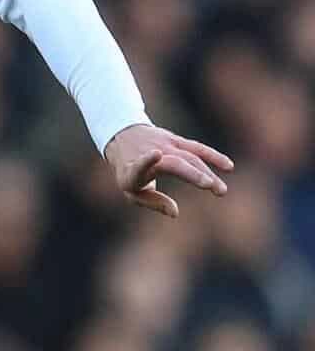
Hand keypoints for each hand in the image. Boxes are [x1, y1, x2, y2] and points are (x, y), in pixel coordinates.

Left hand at [104, 123, 232, 217]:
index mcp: (133, 170)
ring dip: (207, 172)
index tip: (157, 155)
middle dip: (193, 174)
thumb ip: (153, 202)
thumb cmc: (129, 171)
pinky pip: (197, 149)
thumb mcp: (132, 190)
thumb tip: (175, 212)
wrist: (122, 138)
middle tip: (212, 187)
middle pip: (174, 163)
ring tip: (221, 190)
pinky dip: (213, 156)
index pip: (138, 166)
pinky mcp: (176, 141)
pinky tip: (228, 166)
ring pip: (189, 157)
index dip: (145, 161)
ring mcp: (164, 146)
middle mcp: (150, 155)